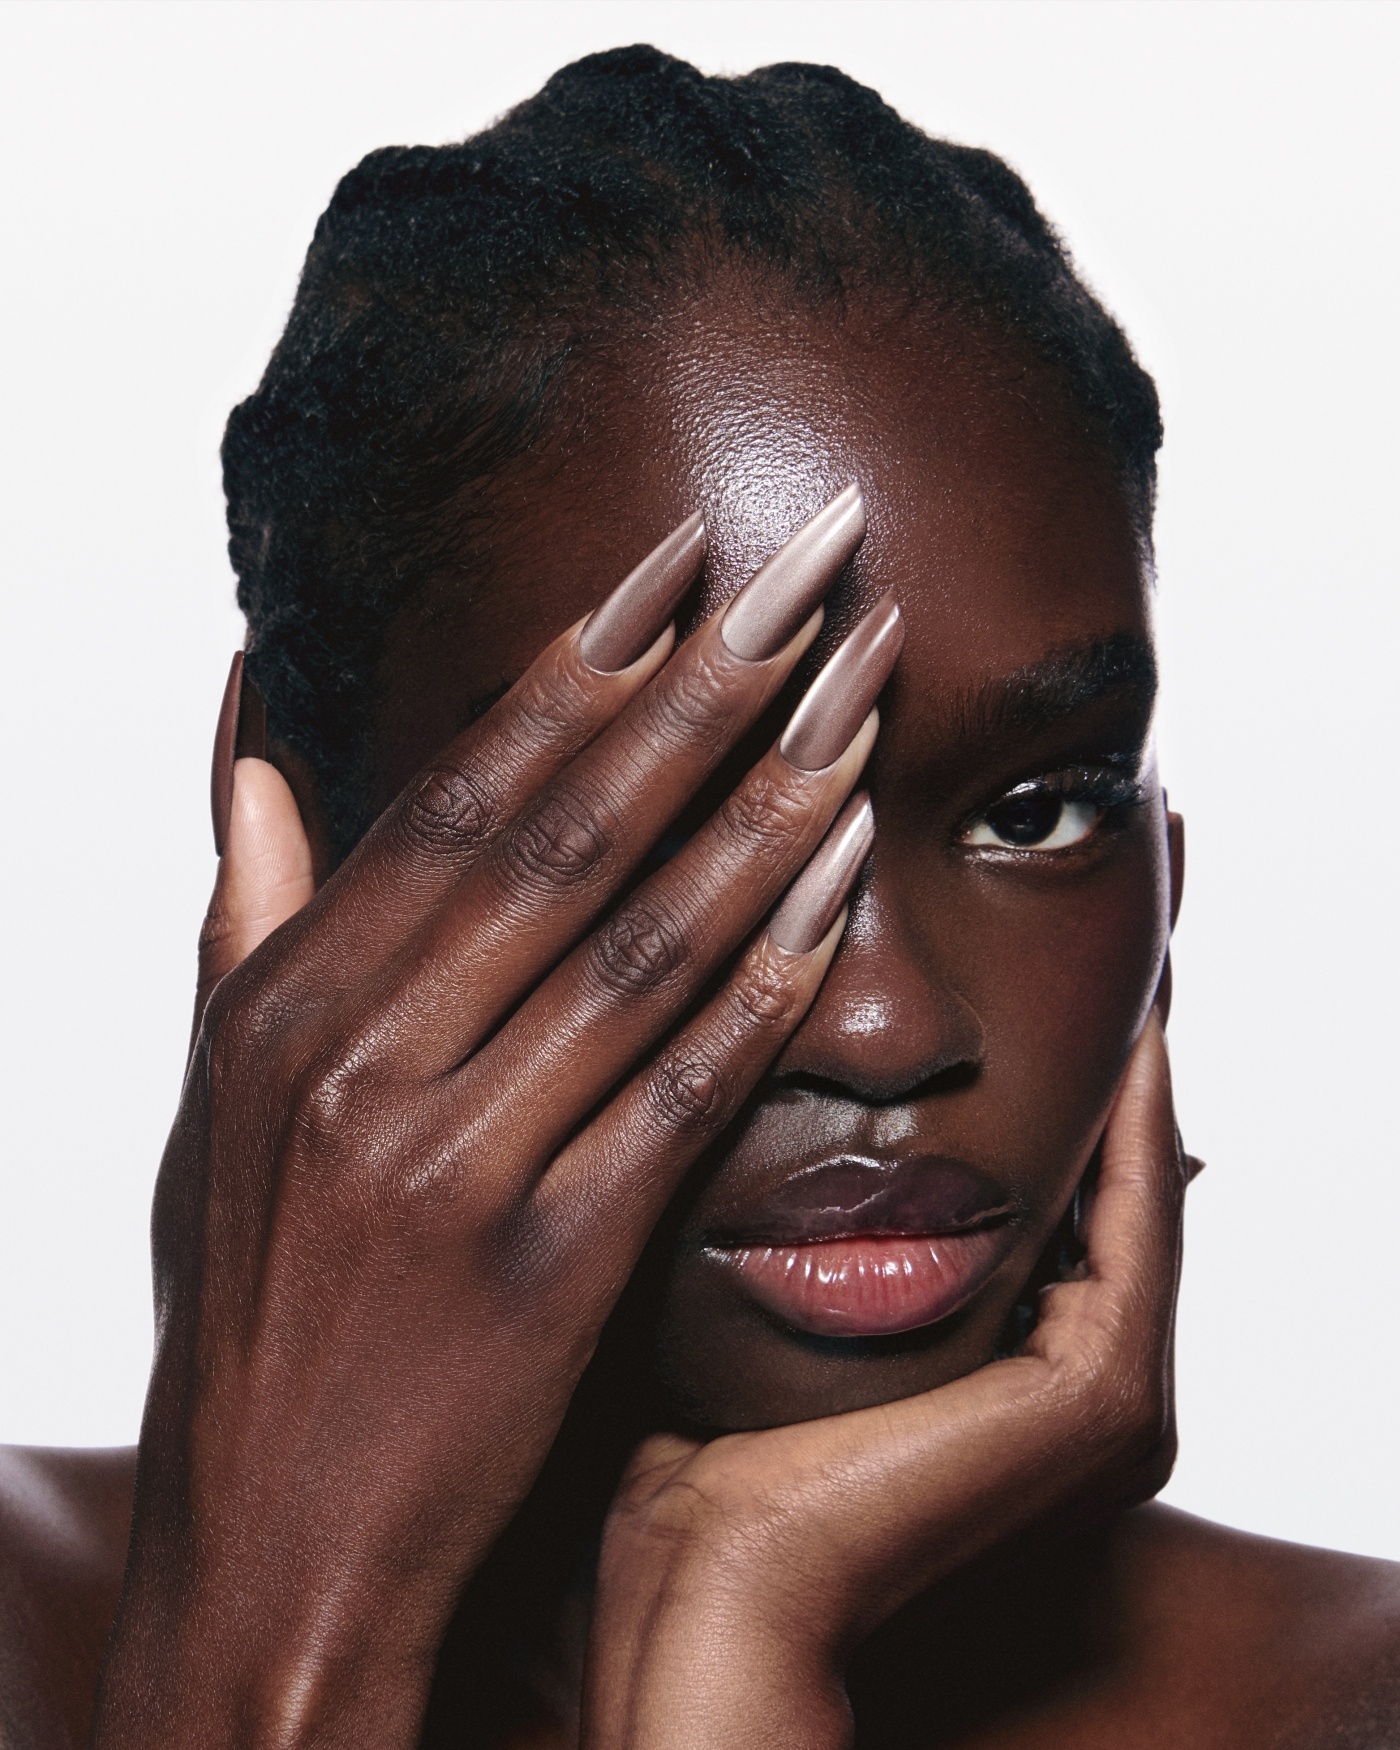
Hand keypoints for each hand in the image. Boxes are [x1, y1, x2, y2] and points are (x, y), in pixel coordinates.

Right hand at [94, 497, 902, 1748]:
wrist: (270, 1548)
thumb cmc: (252, 1303)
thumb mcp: (210, 1094)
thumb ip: (248, 905)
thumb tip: (255, 725)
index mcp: (282, 1005)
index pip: (456, 794)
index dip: (579, 663)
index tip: (685, 560)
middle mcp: (358, 1062)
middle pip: (564, 832)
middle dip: (707, 685)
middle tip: (818, 567)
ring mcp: (451, 1166)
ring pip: (638, 943)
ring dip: (766, 806)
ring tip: (865, 693)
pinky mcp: (546, 1271)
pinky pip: (681, 1093)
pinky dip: (768, 981)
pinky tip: (844, 890)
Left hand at [582, 1014, 1184, 1749]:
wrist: (707, 1583)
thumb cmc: (703, 1454)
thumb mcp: (770, 1307)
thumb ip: (816, 1225)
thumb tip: (788, 1107)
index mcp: (1013, 1385)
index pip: (1048, 1212)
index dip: (1046, 1103)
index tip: (1022, 995)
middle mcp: (1080, 1397)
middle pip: (1096, 1200)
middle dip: (1088, 1079)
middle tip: (1086, 964)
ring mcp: (1106, 1407)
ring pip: (1128, 1200)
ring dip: (1121, 1086)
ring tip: (1112, 972)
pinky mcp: (1106, 1400)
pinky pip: (1141, 1224)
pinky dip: (1137, 1125)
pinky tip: (1122, 1035)